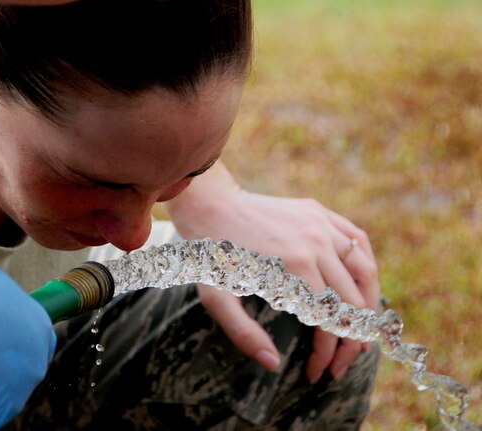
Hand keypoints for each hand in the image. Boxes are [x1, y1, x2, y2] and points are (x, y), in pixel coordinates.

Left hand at [163, 163, 378, 382]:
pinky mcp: (319, 212)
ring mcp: (320, 224)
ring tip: (360, 333)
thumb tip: (273, 363)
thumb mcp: (216, 297)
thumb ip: (242, 332)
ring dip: (368, 307)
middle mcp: (315, 243)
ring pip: (364, 273)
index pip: (328, 322)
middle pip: (352, 303)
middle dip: (350, 341)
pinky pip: (358, 241)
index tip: (316, 372)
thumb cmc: (211, 255)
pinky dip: (366, 267)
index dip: (327, 354)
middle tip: (339, 364)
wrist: (209, 205)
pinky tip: (362, 288)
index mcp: (293, 267)